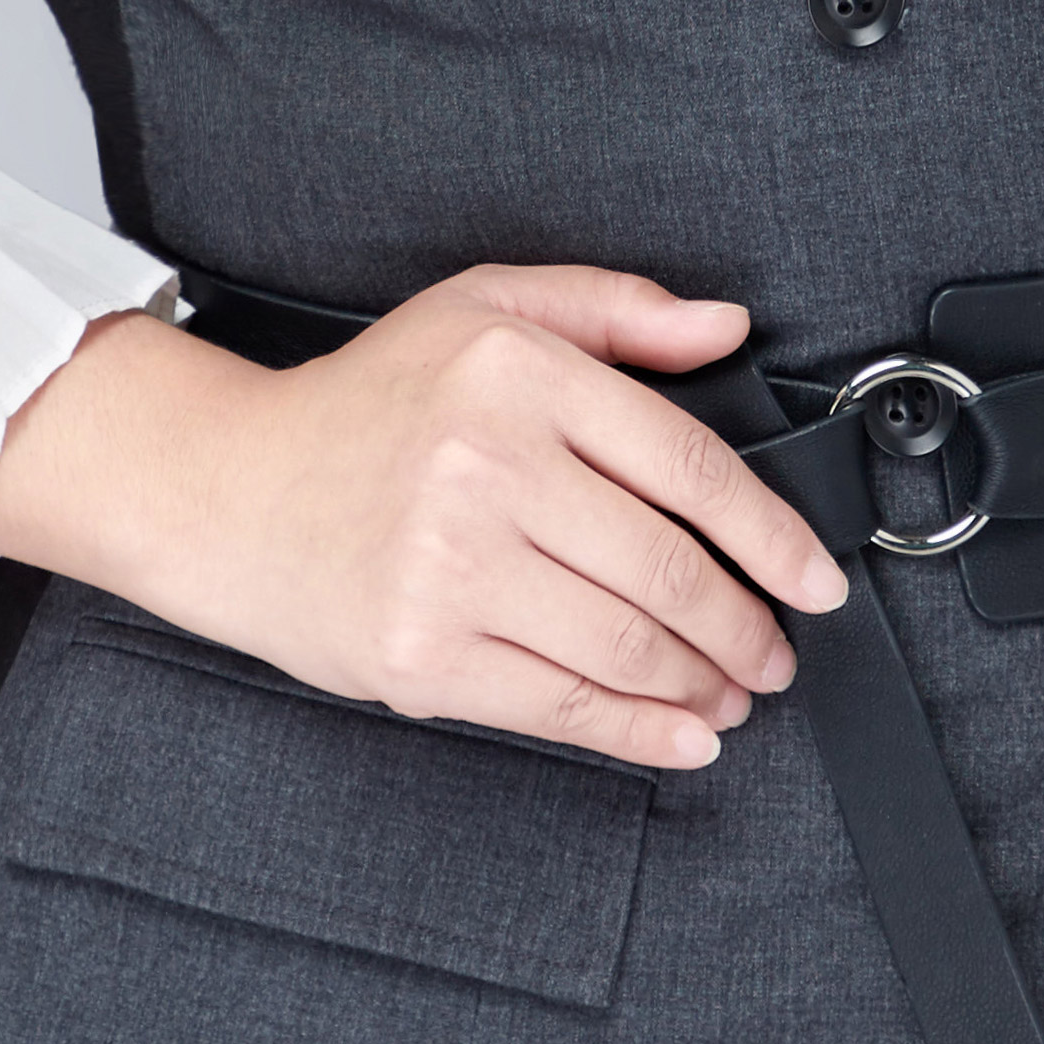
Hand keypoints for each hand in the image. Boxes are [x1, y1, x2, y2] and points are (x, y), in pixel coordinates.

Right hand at [0, 266, 851, 771]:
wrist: (227, 489)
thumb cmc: (367, 402)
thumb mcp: (484, 308)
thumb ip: (613, 310)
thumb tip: (727, 329)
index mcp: (517, 373)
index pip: (688, 465)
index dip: (771, 536)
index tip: (815, 578)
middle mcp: (486, 467)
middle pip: (666, 570)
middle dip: (744, 627)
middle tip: (775, 651)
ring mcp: (451, 569)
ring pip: (624, 646)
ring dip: (700, 684)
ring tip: (731, 692)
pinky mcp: (421, 654)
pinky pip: (559, 706)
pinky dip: (637, 731)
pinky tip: (681, 734)